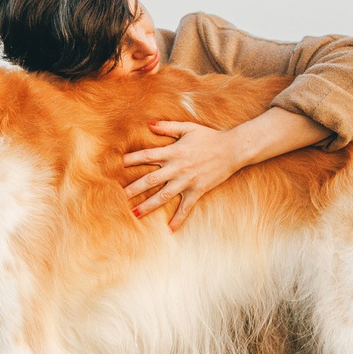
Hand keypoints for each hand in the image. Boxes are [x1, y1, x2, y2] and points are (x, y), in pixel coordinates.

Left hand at [123, 110, 320, 229]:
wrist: (232, 150)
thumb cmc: (209, 137)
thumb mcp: (188, 128)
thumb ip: (168, 126)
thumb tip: (149, 124)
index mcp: (173, 151)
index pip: (148, 155)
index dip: (133, 159)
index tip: (120, 164)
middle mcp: (177, 168)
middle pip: (151, 179)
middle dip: (135, 188)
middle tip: (121, 195)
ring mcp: (187, 181)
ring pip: (164, 196)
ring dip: (149, 205)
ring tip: (135, 213)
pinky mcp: (198, 190)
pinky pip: (186, 207)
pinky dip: (178, 219)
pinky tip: (170, 229)